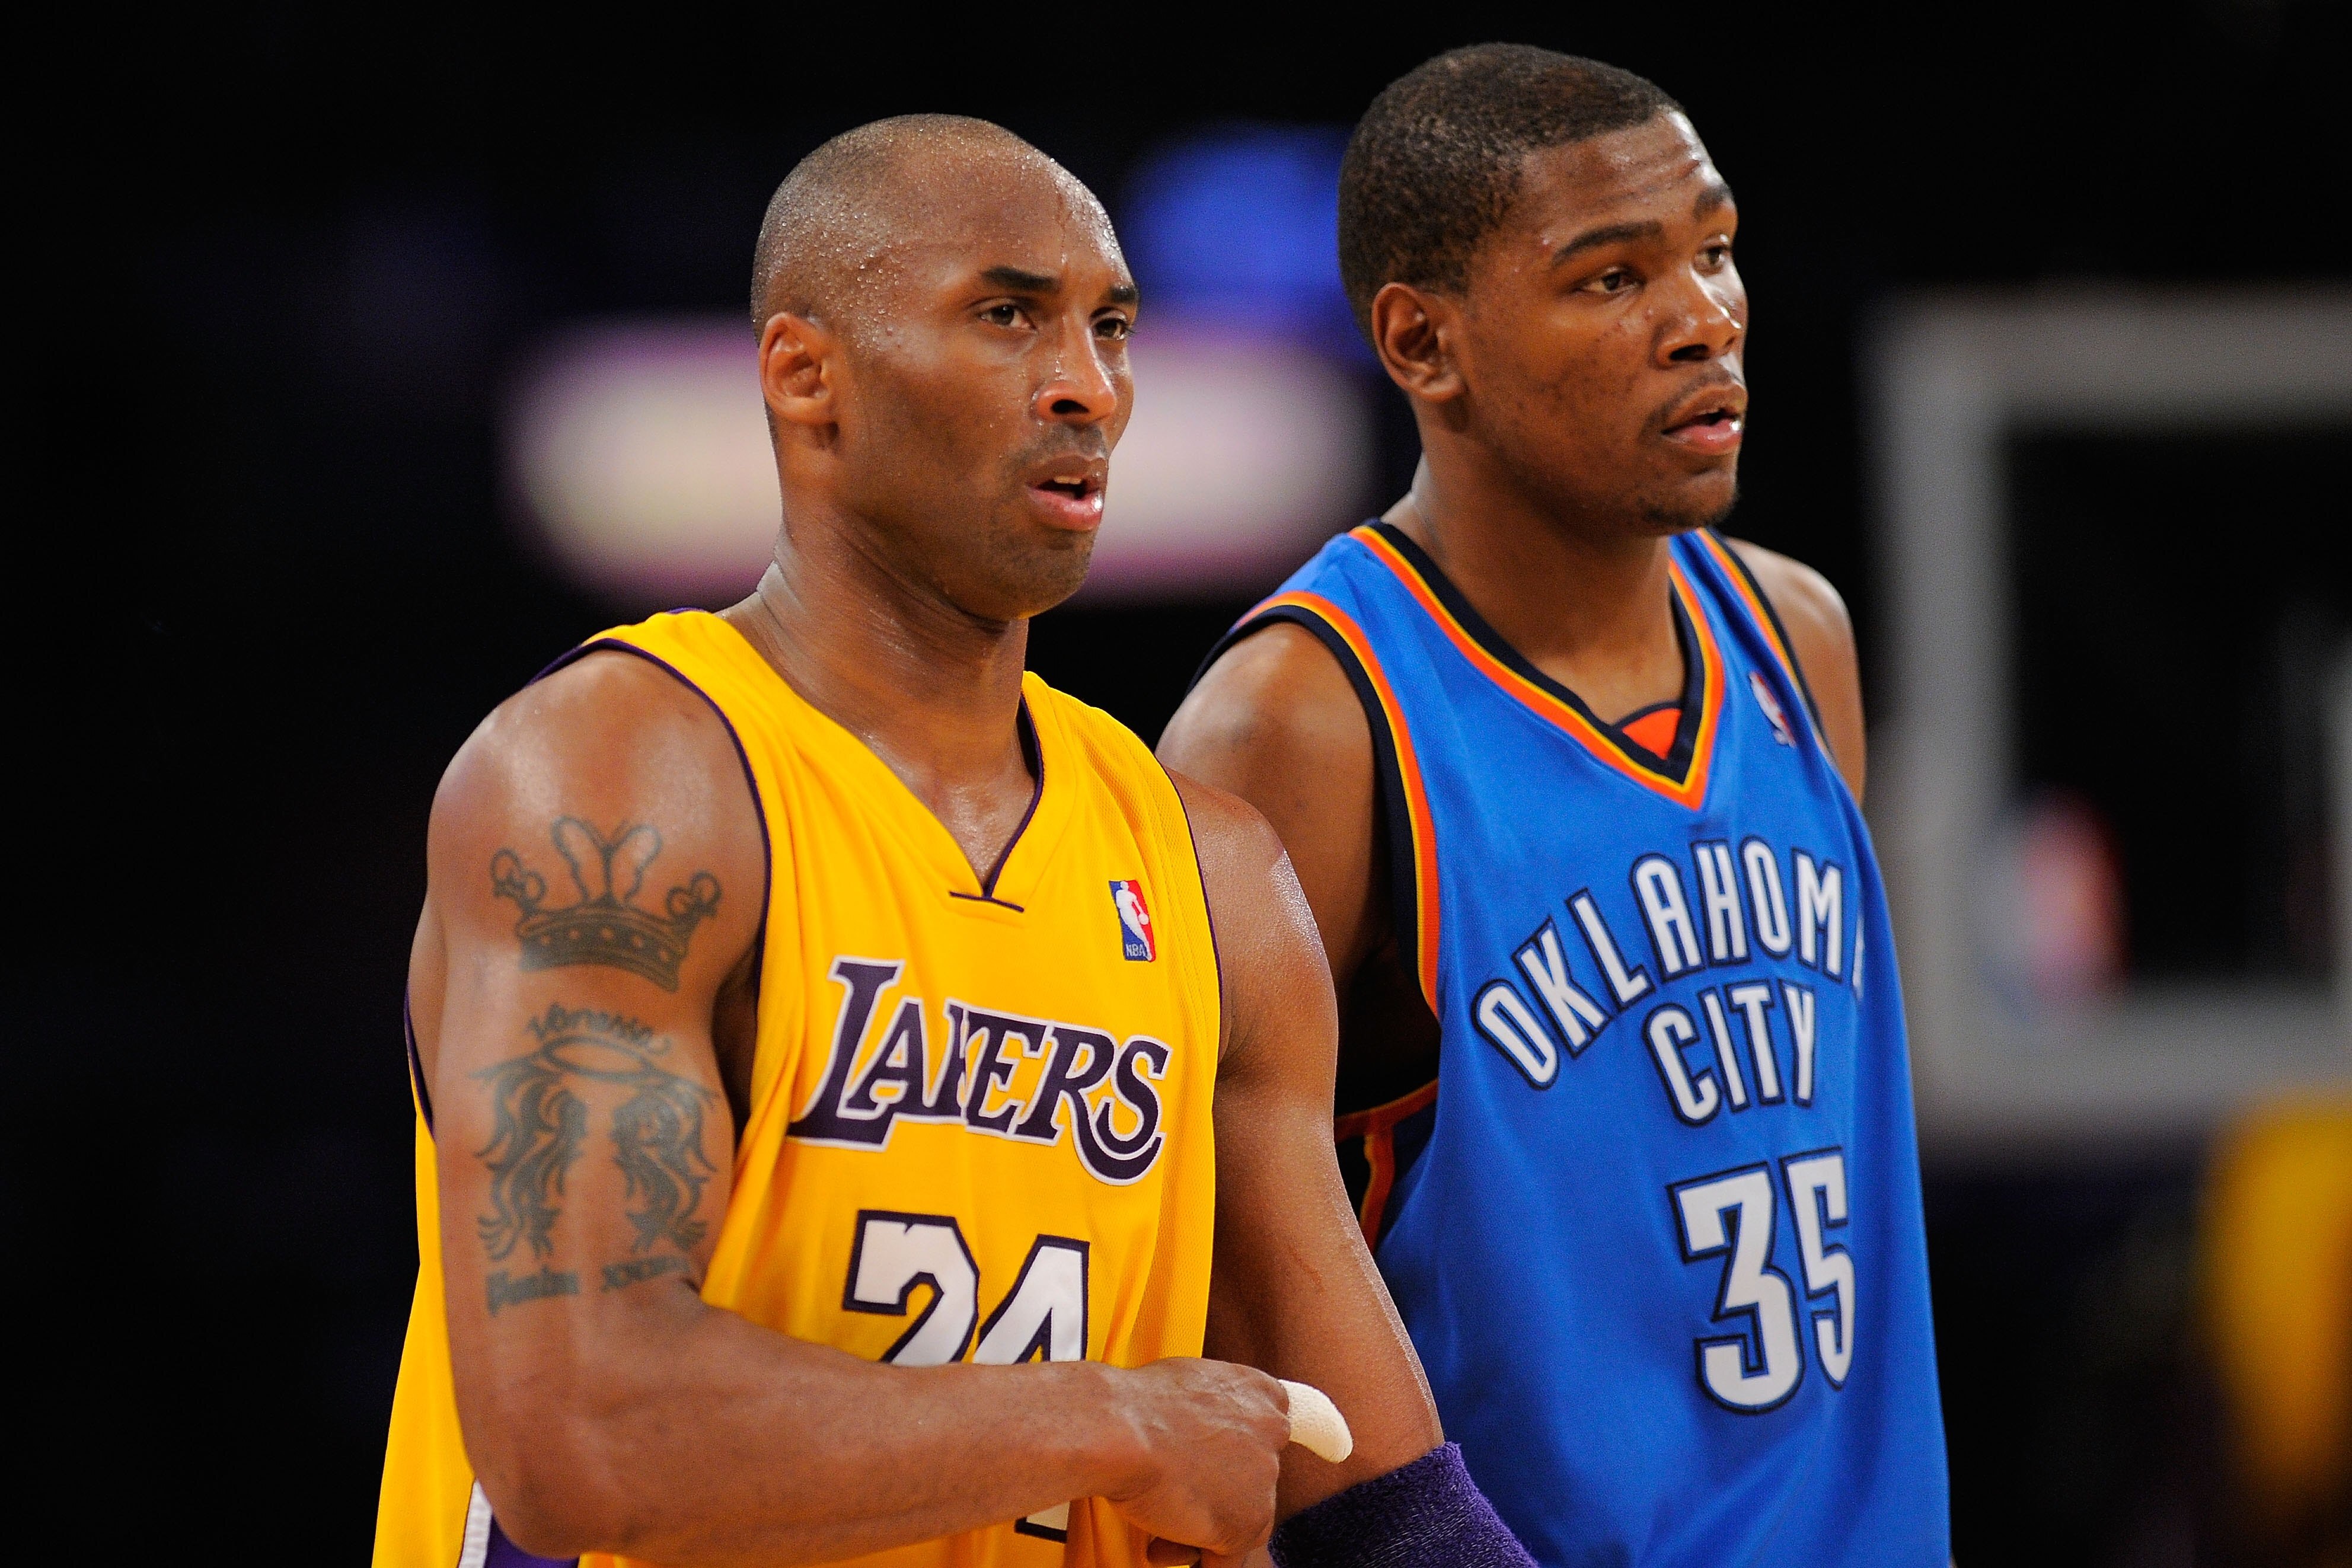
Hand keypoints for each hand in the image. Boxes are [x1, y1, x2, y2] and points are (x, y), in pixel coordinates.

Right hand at [1101, 1358, 1289, 1565]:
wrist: (1118, 1430)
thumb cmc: (1134, 1407)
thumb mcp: (1185, 1387)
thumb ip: (1210, 1412)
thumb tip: (1201, 1440)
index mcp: (1259, 1391)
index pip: (1262, 1434)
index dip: (1230, 1458)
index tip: (1207, 1470)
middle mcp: (1272, 1430)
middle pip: (1249, 1480)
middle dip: (1212, 1495)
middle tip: (1173, 1496)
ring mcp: (1264, 1478)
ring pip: (1239, 1520)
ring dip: (1201, 1528)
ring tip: (1157, 1526)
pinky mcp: (1248, 1522)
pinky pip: (1226, 1557)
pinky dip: (1196, 1557)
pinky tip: (1160, 1547)